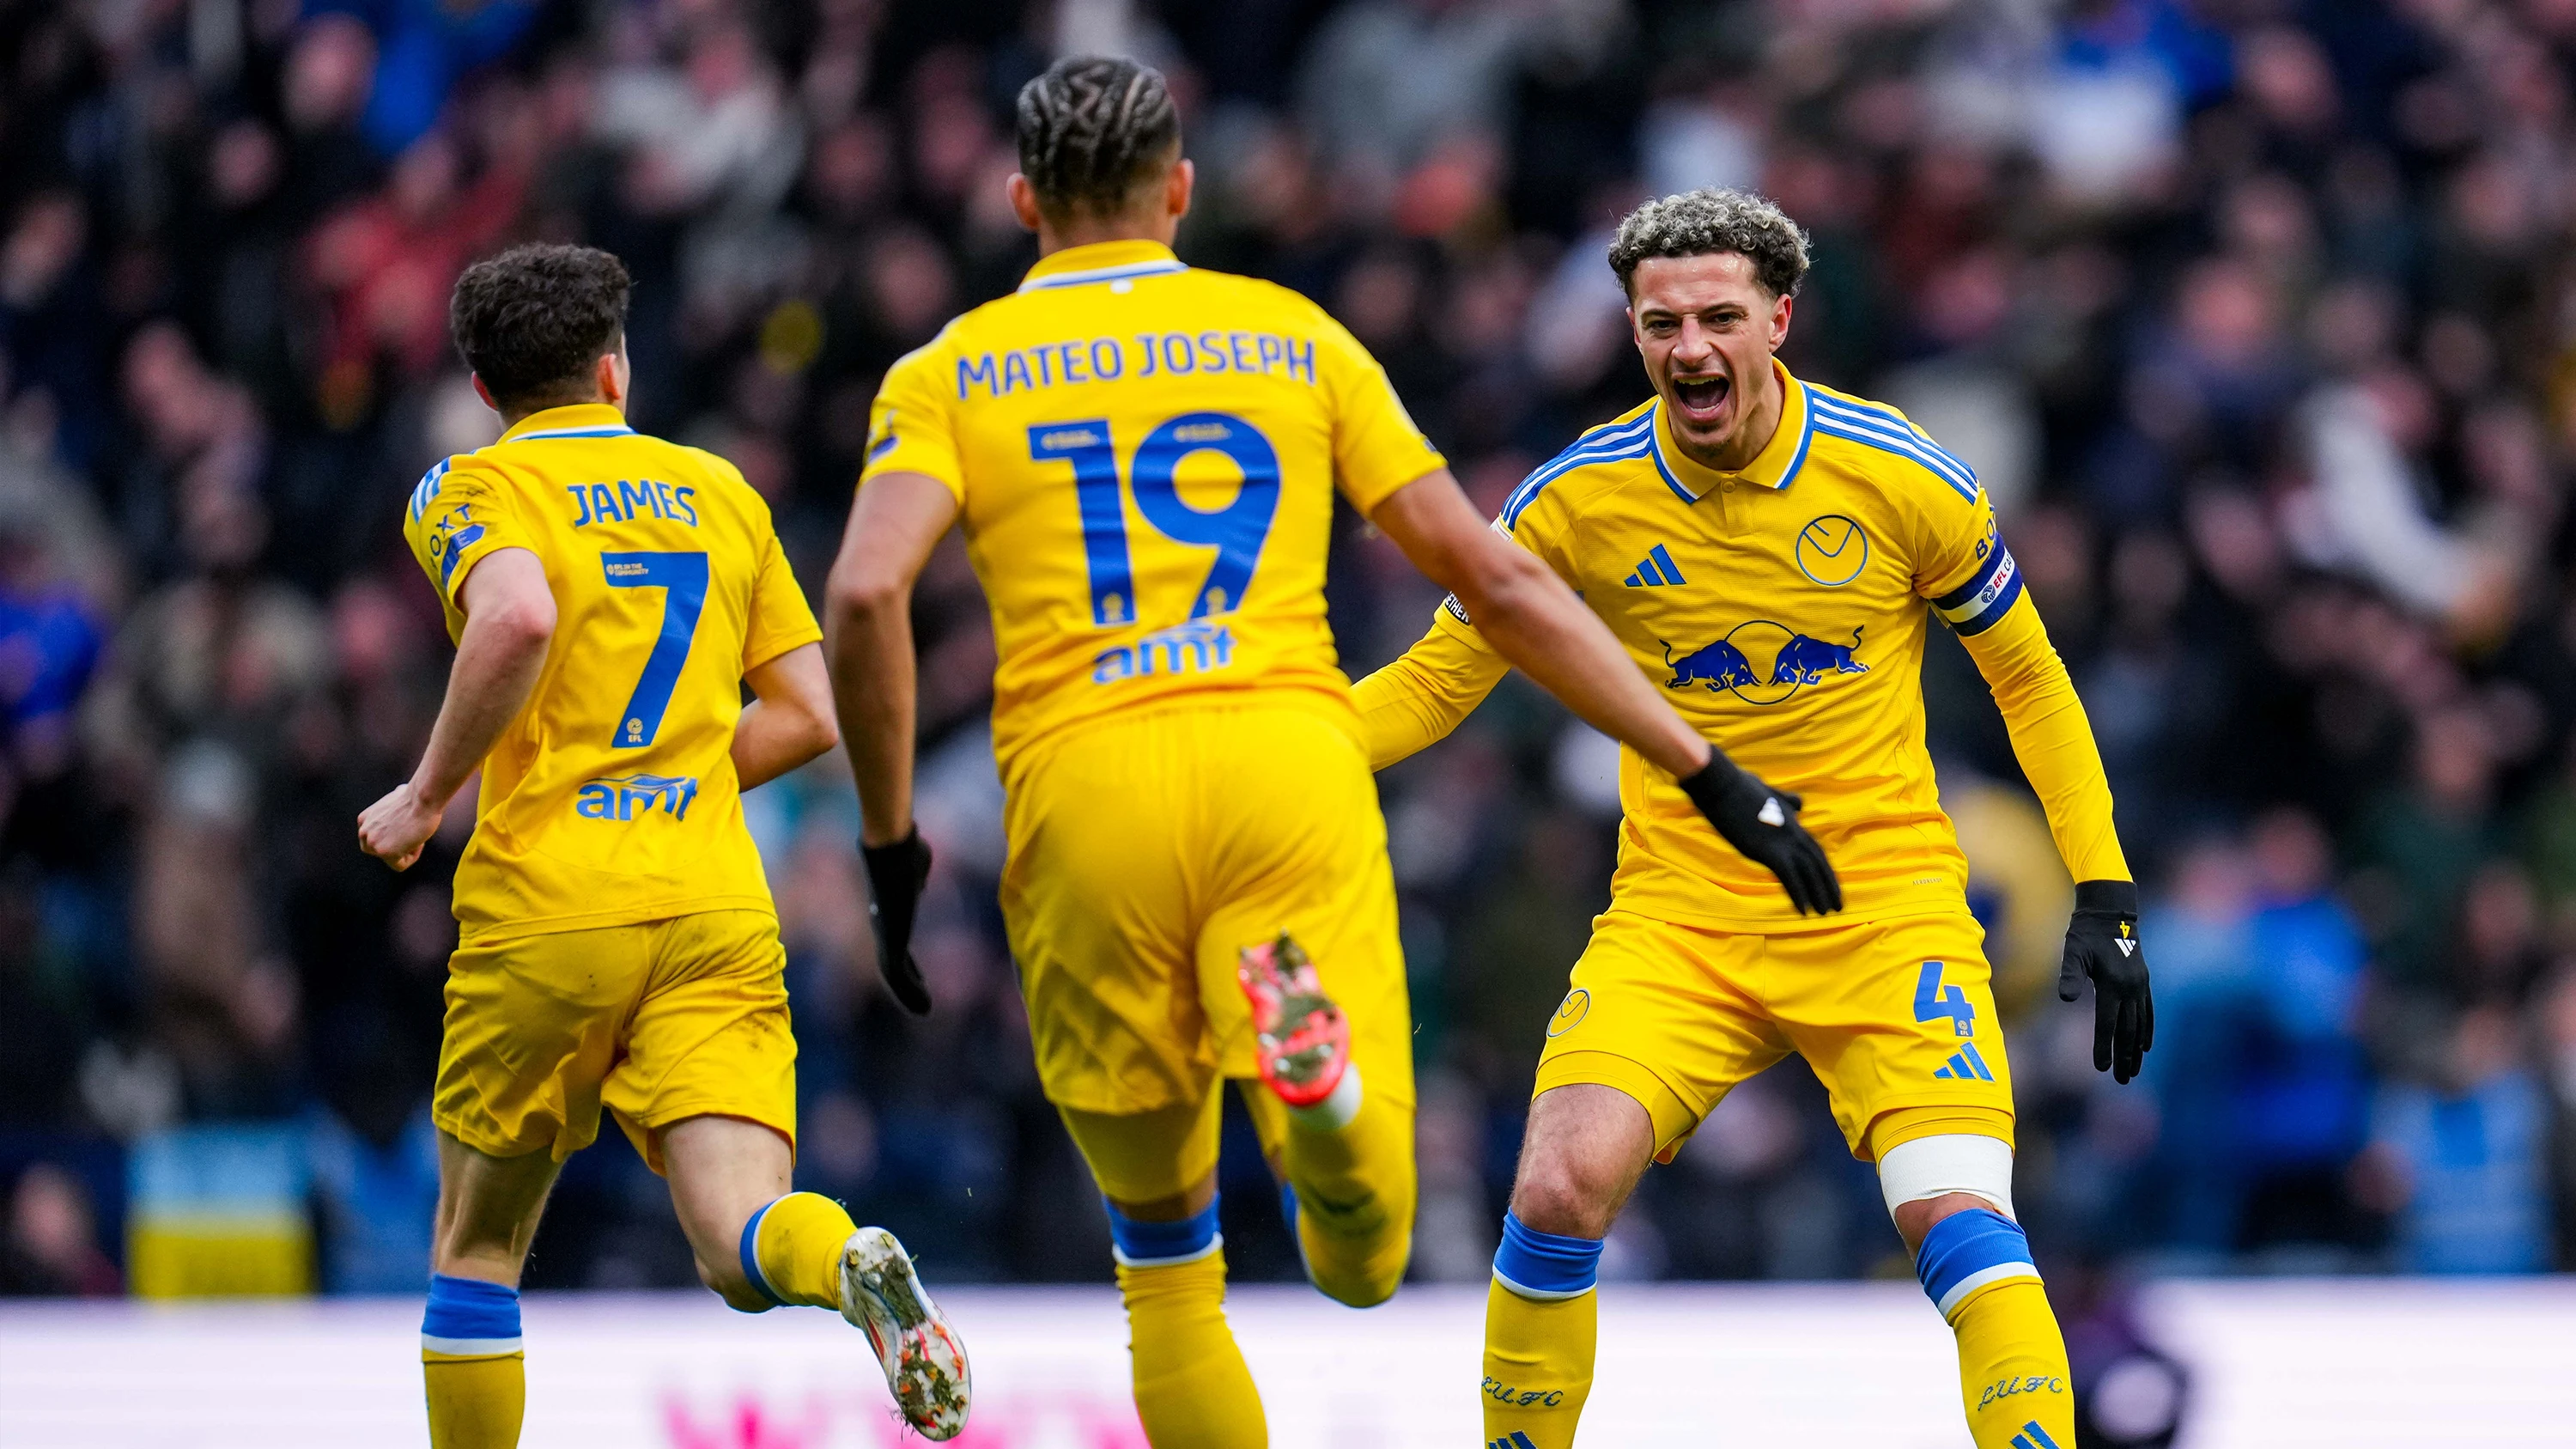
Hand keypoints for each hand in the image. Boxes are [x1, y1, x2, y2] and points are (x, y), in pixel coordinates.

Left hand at [358, 780, 444, 870]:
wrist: (422, 798)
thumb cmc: (417, 796)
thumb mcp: (396, 797)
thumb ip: (392, 805)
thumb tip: (401, 791)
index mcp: (364, 820)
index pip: (377, 839)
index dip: (396, 835)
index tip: (408, 824)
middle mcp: (364, 832)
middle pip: (382, 852)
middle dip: (398, 846)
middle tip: (411, 832)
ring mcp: (373, 843)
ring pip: (392, 860)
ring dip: (407, 850)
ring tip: (415, 834)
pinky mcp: (384, 852)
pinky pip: (401, 865)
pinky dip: (413, 856)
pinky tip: (417, 840)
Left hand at [861, 827, 933, 1015]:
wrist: (895, 851)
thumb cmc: (907, 850)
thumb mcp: (918, 863)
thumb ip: (918, 872)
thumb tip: (920, 864)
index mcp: (890, 911)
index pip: (897, 943)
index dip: (908, 962)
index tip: (918, 975)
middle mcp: (884, 926)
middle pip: (893, 963)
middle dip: (908, 981)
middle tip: (922, 1001)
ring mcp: (885, 935)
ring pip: (894, 974)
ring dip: (909, 994)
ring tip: (924, 1011)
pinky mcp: (891, 941)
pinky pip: (899, 975)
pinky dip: (910, 992)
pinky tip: (923, 1006)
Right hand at [1676, 755, 1840, 914]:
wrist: (1721, 784)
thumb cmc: (1738, 785)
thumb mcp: (1767, 791)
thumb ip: (1785, 800)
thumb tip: (1799, 804)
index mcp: (1791, 820)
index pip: (1814, 849)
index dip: (1824, 869)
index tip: (1830, 885)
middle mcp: (1792, 832)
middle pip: (1817, 862)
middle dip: (1828, 885)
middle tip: (1838, 906)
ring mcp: (1782, 841)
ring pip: (1809, 872)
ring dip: (1819, 894)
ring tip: (1826, 913)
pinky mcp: (1768, 851)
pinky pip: (1790, 878)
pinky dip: (1799, 895)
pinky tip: (1804, 911)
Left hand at [2059, 879, 2152, 1082]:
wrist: (2111, 910)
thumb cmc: (2086, 932)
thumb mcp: (2073, 951)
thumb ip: (2070, 976)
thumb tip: (2066, 999)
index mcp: (2113, 984)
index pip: (2107, 1024)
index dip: (2103, 1047)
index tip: (2100, 1069)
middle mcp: (2131, 988)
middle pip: (2127, 1031)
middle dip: (2124, 1057)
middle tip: (2122, 1080)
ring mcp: (2140, 985)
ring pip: (2140, 1025)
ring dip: (2137, 1049)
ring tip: (2133, 1070)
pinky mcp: (2143, 981)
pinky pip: (2148, 1012)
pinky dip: (2147, 1030)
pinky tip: (2145, 1045)